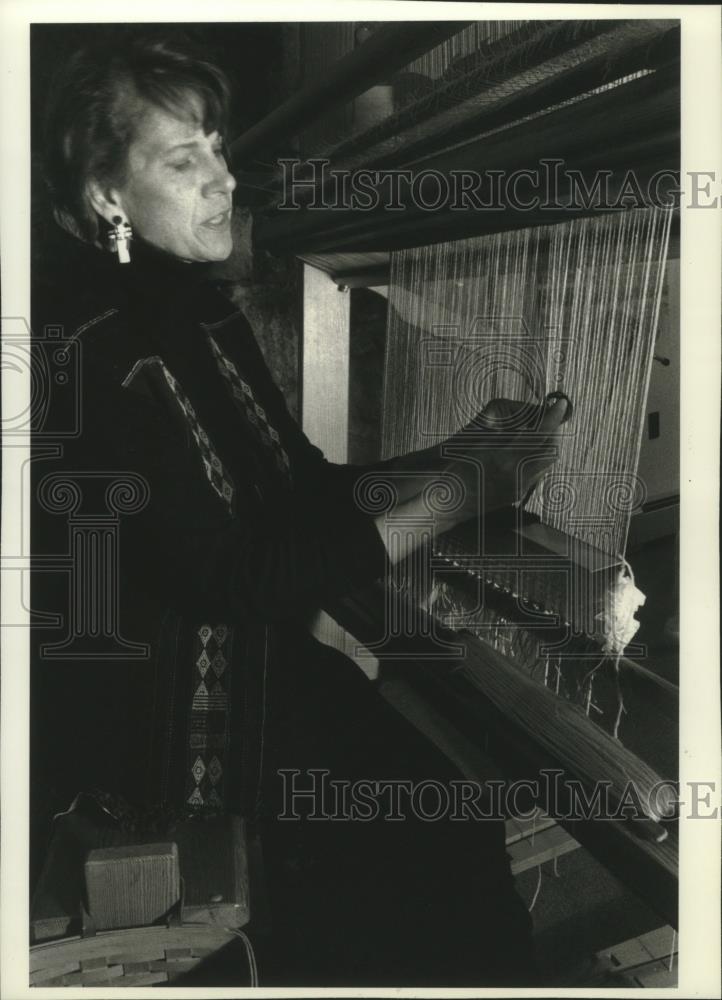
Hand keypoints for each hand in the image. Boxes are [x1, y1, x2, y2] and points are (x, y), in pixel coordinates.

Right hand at [438, 394, 569, 523]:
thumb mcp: (480, 445)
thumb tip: (528, 421)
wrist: (447, 500)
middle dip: (554, 432)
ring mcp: (519, 488)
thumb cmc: (456, 470)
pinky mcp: (516, 495)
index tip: (560, 404)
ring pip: (547, 464)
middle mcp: (517, 476)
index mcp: (506, 459)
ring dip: (548, 446)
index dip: (552, 417)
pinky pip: (537, 474)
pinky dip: (539, 459)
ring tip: (541, 432)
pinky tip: (529, 451)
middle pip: (550, 451)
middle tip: (551, 417)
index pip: (540, 434)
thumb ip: (507, 434)